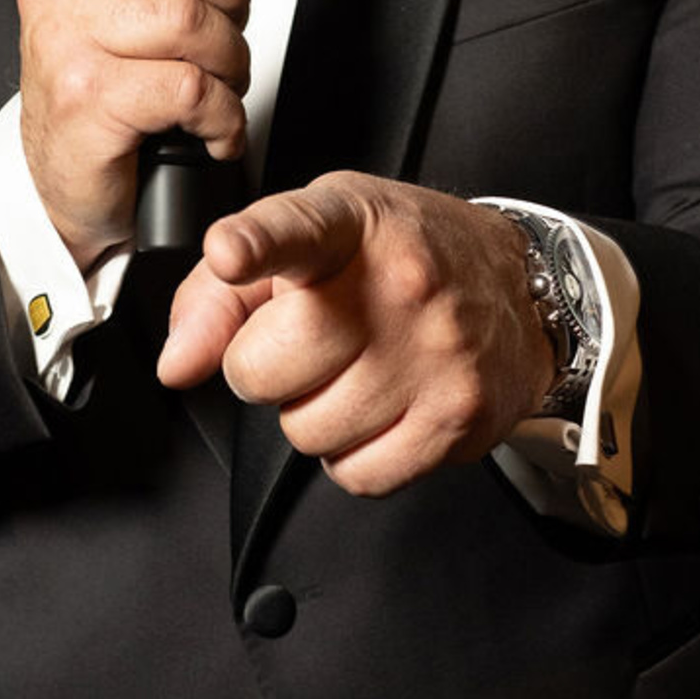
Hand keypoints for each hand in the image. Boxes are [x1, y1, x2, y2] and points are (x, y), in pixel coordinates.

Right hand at [17, 0, 276, 269]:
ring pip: (192, 19)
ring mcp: (66, 41)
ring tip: (218, 82)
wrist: (64, 172)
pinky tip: (211, 124)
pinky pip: (191, 87)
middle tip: (224, 32)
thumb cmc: (108, 76)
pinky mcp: (88, 100)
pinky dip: (223, 114)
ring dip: (231, 61)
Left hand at [157, 170, 556, 494]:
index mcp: (349, 224)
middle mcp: (396, 283)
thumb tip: (178, 364)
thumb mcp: (309, 237)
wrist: (521, 286)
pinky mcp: (458, 417)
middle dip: (267, 366)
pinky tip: (383, 406)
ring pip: (306, 431)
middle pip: (265, 368)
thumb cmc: (400, 254)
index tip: (230, 252)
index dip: (253, 243)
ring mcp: (432, 353)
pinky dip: (356, 453)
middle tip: (310, 341)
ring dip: (314, 413)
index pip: (294, 228)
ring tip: (356, 368)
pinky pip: (357, 475)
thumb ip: (222, 293)